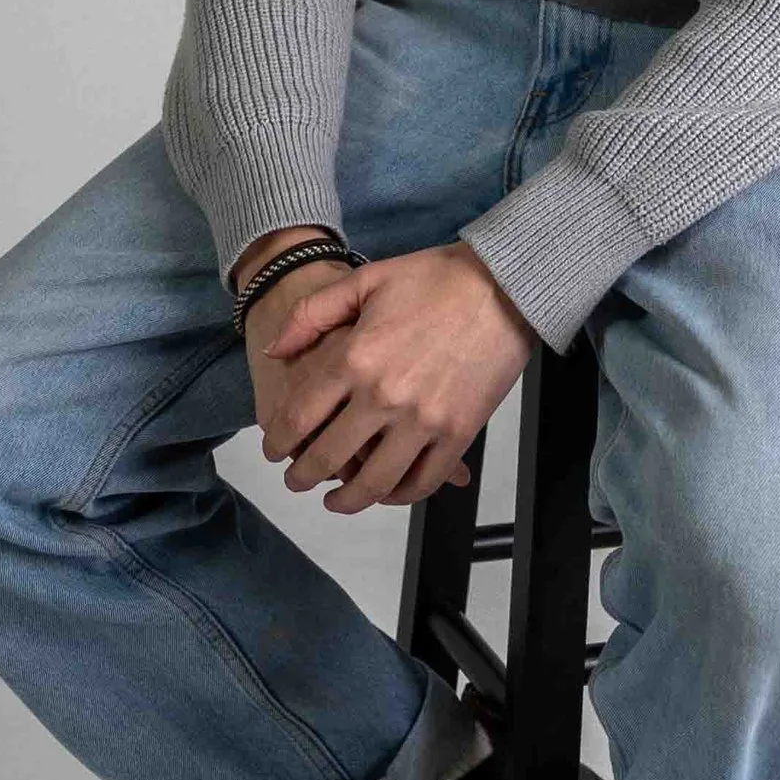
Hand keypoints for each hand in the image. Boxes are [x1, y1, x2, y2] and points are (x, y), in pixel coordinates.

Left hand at [258, 241, 536, 513]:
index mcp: (355, 358)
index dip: (278, 442)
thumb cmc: (435, 279)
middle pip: (328, 457)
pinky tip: (386, 492)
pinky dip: (400, 496)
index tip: (274, 452)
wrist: (505, 286)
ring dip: (347, 500)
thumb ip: (311, 315)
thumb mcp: (365, 281)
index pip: (299, 418)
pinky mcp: (459, 434)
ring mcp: (424, 421)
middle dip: (302, 477)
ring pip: (374, 483)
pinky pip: (423, 482)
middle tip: (296, 481)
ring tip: (335, 501)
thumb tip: (275, 352)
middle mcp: (384, 396)